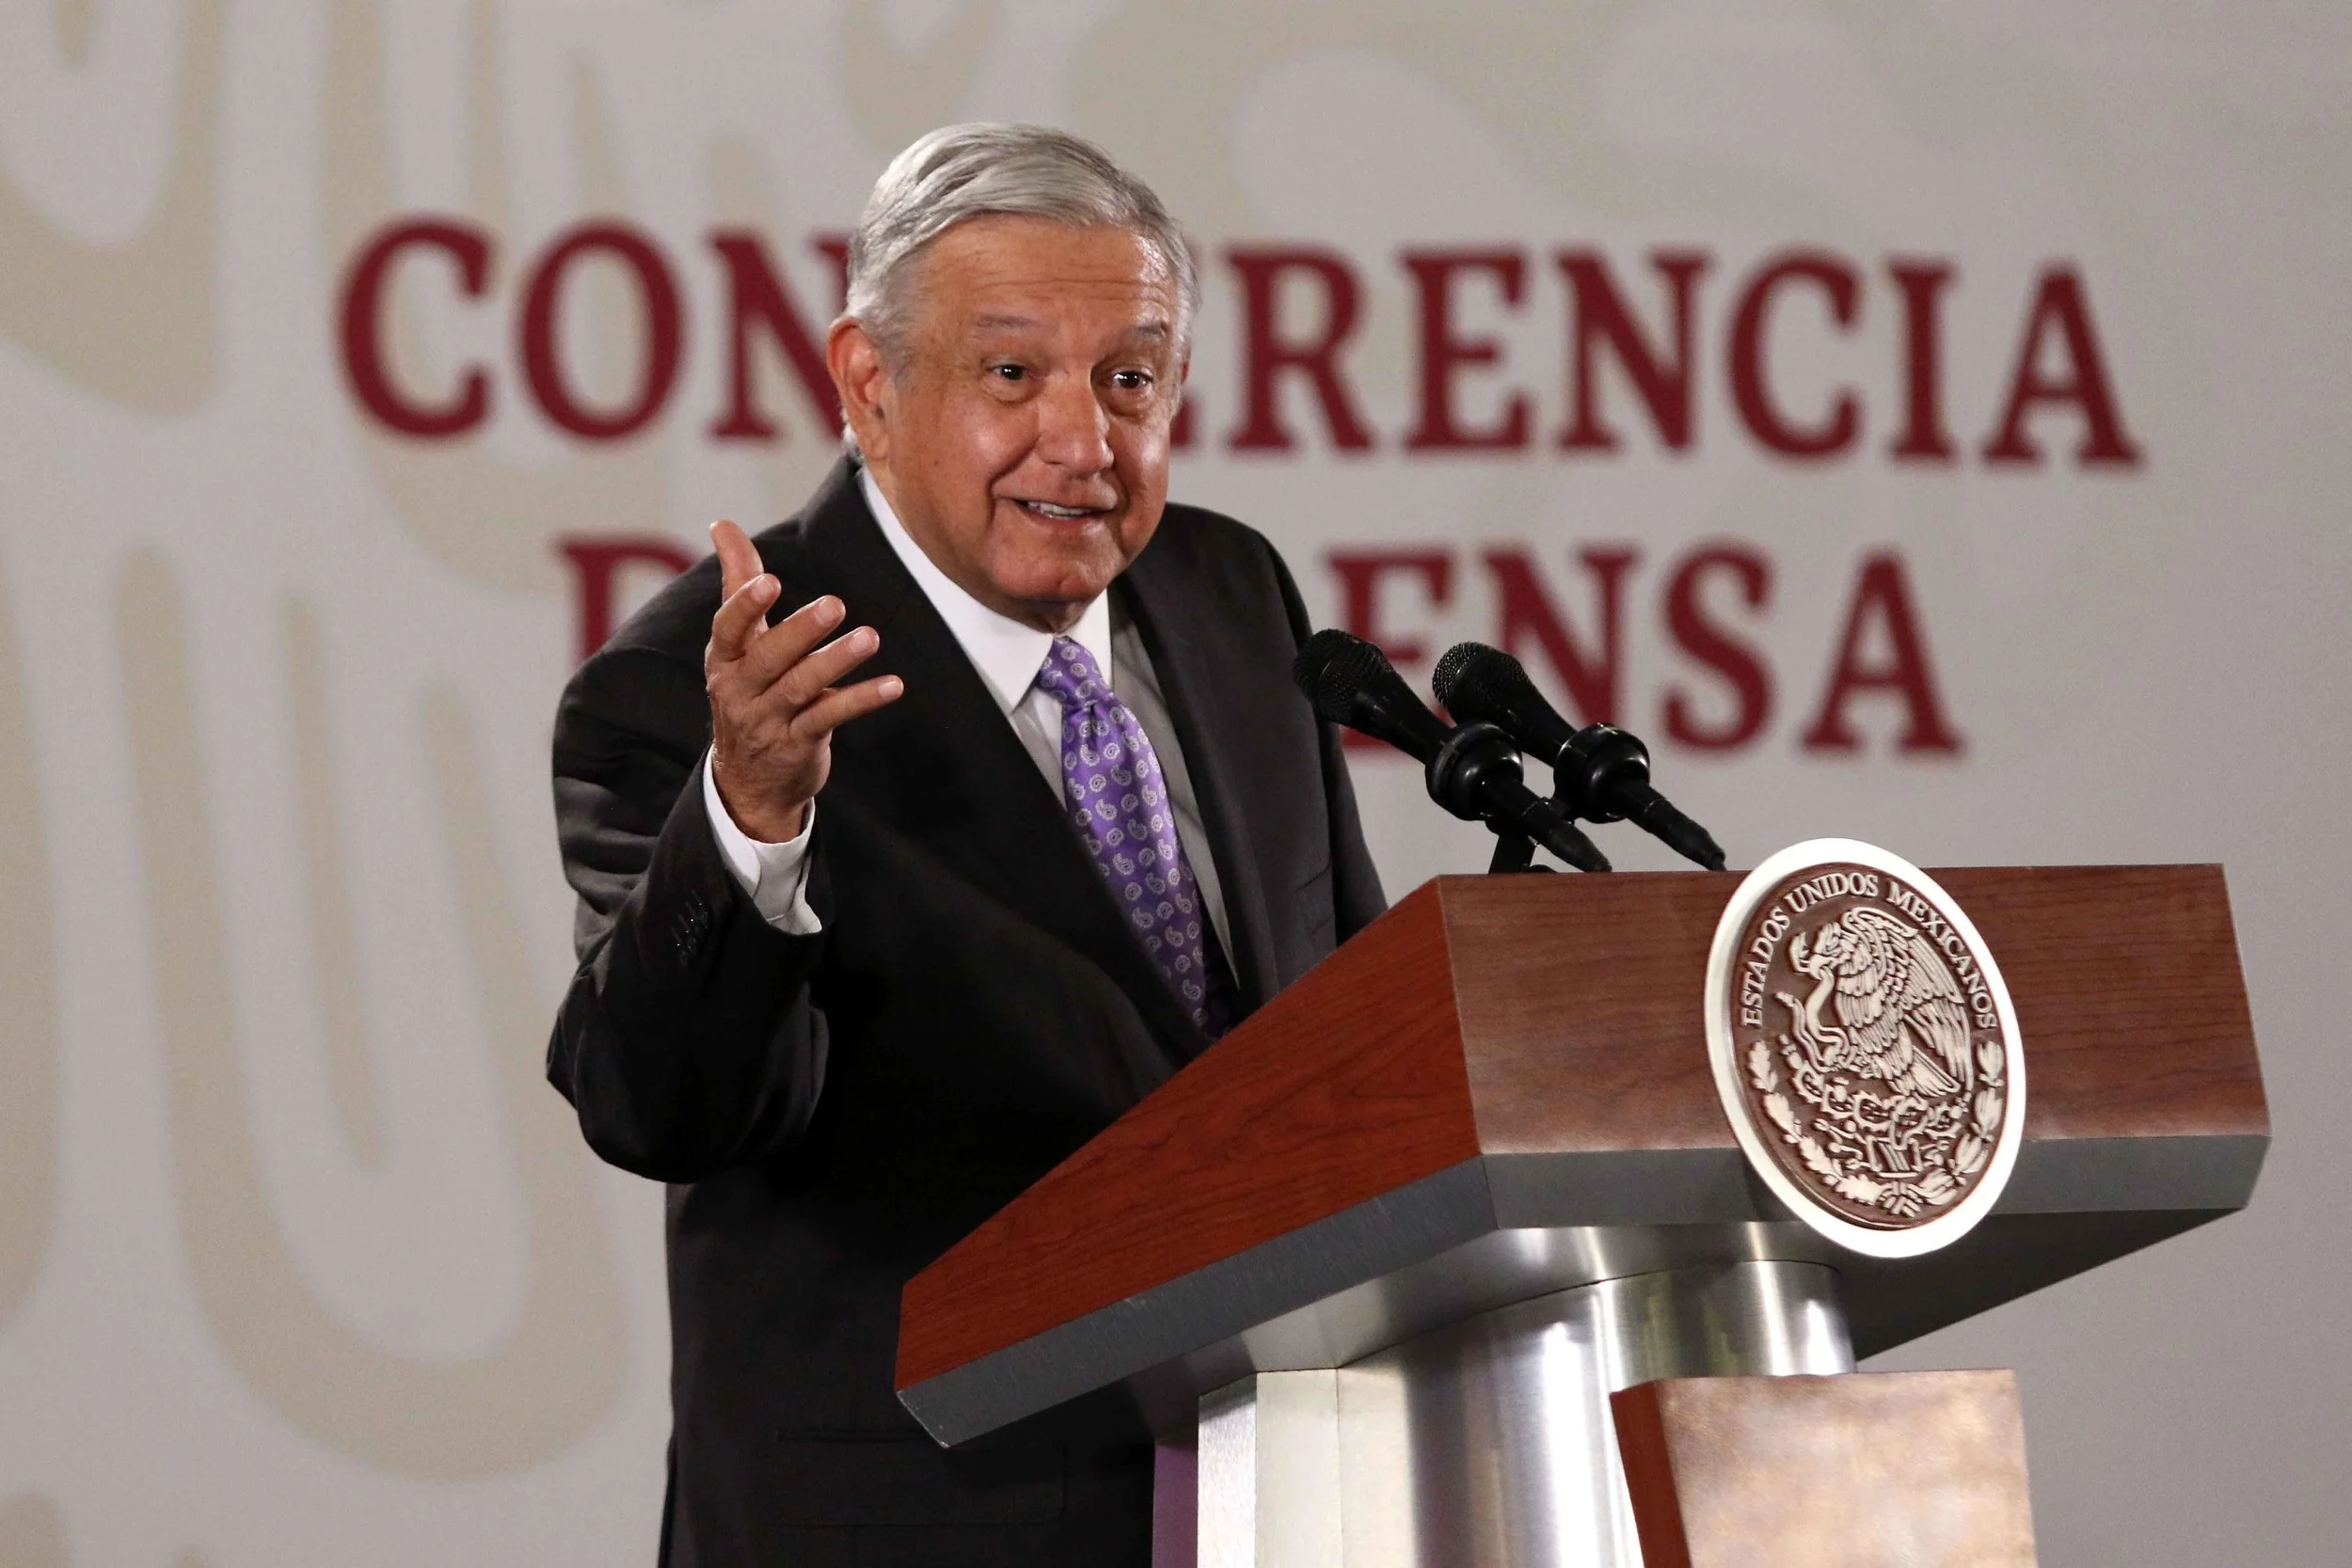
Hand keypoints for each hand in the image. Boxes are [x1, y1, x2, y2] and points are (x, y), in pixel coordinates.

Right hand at [705, 519, 902, 841]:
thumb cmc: (748, 693)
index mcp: (724, 660)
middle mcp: (740, 690)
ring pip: (802, 687)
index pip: (728, 628)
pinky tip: (892, 685)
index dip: (744, 605)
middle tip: (835, 604)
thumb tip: (722, 524)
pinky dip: (861, 699)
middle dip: (801, 630)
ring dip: (837, 661)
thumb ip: (736, 582)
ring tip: (870, 637)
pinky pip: (831, 717)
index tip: (767, 580)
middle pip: (769, 657)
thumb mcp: (737, 644)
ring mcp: (769, 720)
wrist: (747, 780)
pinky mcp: (798, 744)